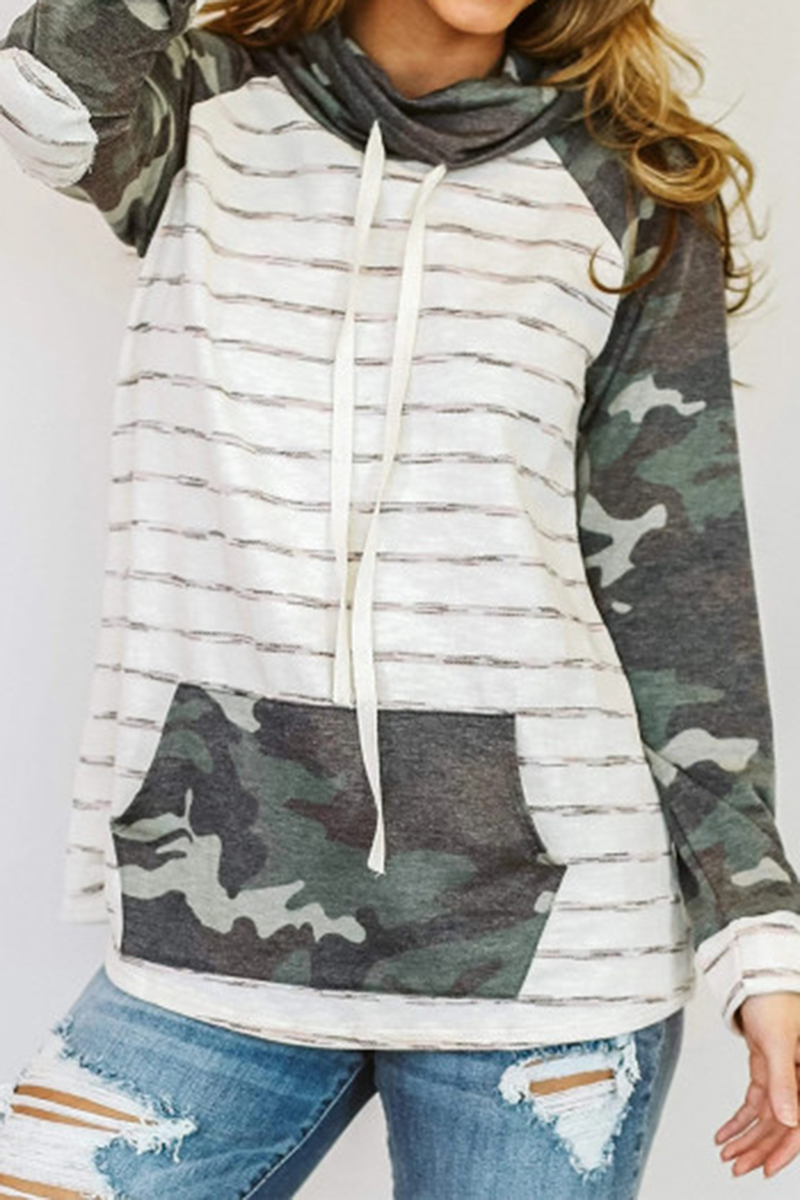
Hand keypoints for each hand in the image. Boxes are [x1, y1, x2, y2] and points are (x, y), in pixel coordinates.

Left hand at [714, 993, 799, 1177]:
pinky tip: (725, 1133)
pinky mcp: (769, 1069)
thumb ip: (784, 1081)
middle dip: (758, 1148)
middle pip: (782, 1124)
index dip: (784, 1150)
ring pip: (768, 1117)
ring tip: (726, 1153)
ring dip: (747, 1137)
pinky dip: (741, 1118)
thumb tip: (789, 1119)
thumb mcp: (778, 1040)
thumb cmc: (773, 997)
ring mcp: (786, 1075)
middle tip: (736, 1166)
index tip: (766, 1169)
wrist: (758, 972)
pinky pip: (757, 1101)